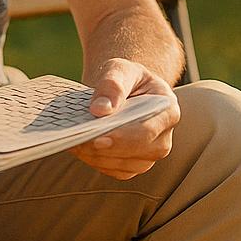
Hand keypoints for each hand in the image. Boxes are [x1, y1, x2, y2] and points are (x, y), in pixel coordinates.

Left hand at [69, 58, 178, 179]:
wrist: (122, 91)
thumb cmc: (125, 79)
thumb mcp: (120, 70)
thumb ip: (113, 85)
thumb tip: (100, 109)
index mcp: (168, 111)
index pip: (147, 130)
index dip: (122, 137)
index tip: (98, 136)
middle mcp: (163, 138)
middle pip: (135, 151)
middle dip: (103, 147)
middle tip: (76, 139)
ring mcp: (149, 156)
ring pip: (122, 165)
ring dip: (94, 155)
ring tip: (72, 139)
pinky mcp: (133, 165)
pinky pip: (113, 170)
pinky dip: (94, 160)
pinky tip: (79, 146)